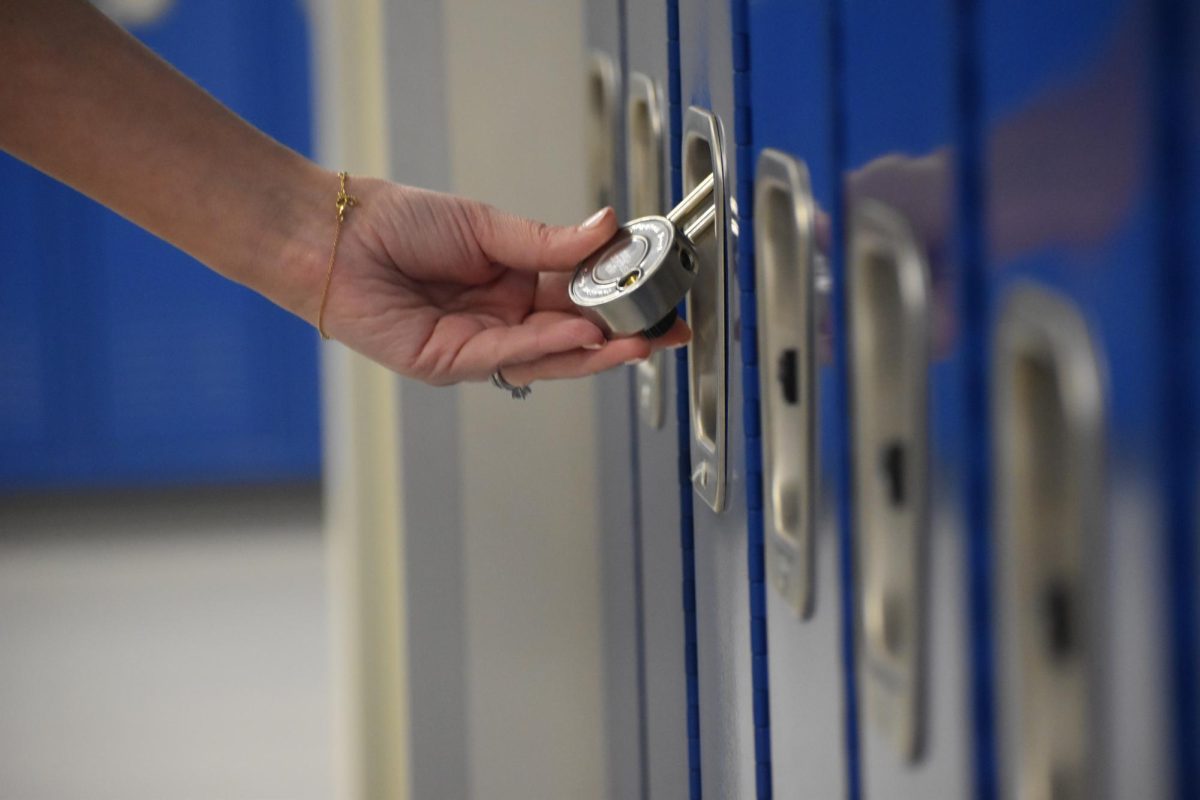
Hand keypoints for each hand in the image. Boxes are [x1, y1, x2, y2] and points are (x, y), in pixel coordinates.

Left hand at [306, 176, 689, 385]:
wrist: (335, 235)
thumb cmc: (397, 224)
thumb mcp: (487, 226)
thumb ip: (548, 241)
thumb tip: (608, 227)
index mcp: (513, 283)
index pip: (580, 298)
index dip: (622, 300)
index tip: (663, 297)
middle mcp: (500, 320)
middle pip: (572, 337)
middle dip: (622, 337)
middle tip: (667, 332)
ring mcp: (477, 346)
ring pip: (547, 358)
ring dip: (594, 352)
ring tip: (638, 341)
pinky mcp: (450, 363)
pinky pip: (508, 356)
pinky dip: (547, 347)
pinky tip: (582, 334)